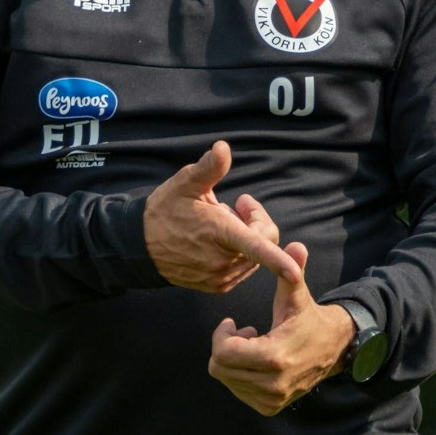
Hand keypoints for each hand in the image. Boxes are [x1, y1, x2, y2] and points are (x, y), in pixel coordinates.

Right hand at [145, 141, 300, 292]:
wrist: (139, 246)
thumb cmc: (164, 210)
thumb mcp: (184, 183)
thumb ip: (209, 167)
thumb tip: (223, 147)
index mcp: (220, 234)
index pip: (256, 247)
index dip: (279, 260)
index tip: (296, 273)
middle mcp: (223, 261)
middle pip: (264, 240)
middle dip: (256, 220)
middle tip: (236, 203)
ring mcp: (220, 277)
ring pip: (255, 256)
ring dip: (247, 237)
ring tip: (221, 222)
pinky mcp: (217, 286)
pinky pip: (243, 268)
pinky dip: (238, 253)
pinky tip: (217, 241)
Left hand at [209, 241, 357, 415]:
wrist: (333, 349)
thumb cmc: (307, 317)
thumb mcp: (297, 294)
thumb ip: (292, 271)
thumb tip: (296, 245)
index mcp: (275, 357)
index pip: (223, 354)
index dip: (220, 335)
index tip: (231, 322)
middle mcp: (273, 383)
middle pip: (219, 368)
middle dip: (224, 347)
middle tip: (241, 332)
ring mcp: (272, 399)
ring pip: (227, 380)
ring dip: (232, 361)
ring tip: (252, 344)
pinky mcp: (271, 407)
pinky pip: (238, 392)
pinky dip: (240, 376)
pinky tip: (256, 361)